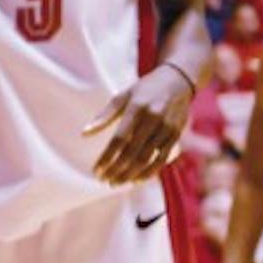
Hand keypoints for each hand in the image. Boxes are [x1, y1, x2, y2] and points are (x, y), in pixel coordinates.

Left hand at [83, 63, 192, 184]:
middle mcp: (153, 120)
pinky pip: (162, 159)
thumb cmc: (144, 89)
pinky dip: (150, 171)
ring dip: (131, 173)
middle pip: (133, 152)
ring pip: (147, 158)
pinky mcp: (176, 136)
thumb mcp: (122, 96)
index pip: (119, 139)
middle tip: (105, 180)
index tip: (96, 170)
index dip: (107, 156)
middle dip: (117, 169)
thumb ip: (104, 116)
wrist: (178, 81)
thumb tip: (84, 134)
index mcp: (137, 108)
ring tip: (116, 182)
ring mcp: (167, 129)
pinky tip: (137, 179)